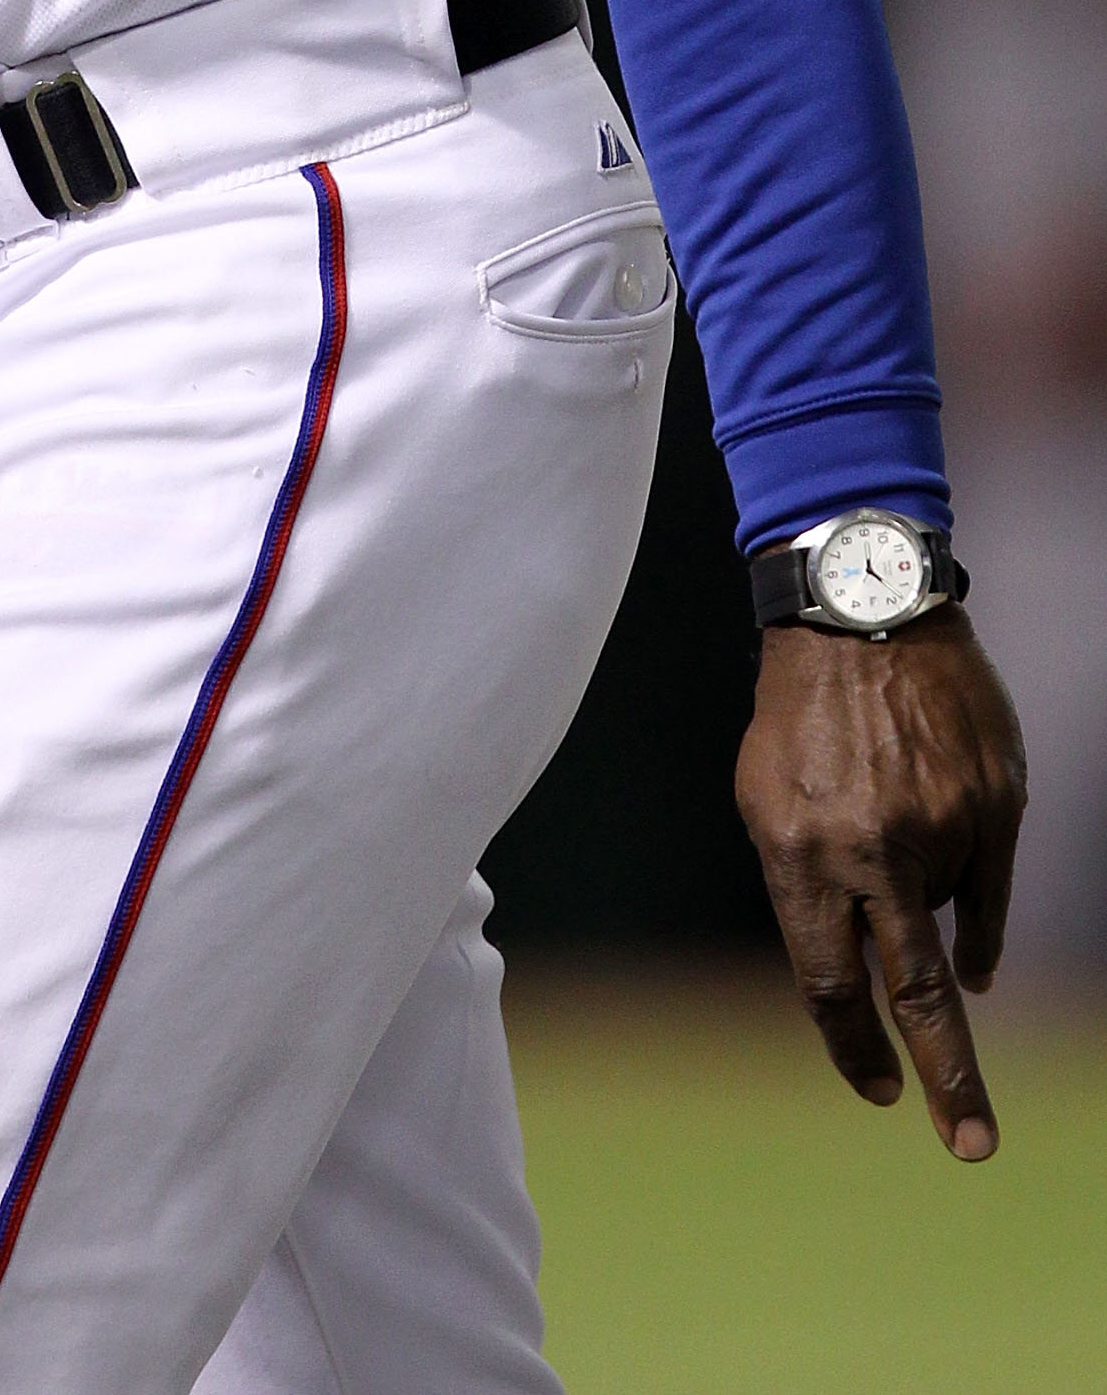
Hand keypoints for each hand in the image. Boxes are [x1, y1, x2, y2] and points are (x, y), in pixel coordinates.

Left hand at [736, 608, 1025, 1158]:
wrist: (858, 613)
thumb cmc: (797, 717)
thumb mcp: (765, 802)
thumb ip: (806, 891)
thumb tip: (863, 974)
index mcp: (801, 855)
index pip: (827, 983)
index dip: (851, 1047)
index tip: (876, 1093)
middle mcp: (873, 849)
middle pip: (914, 993)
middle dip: (947, 1080)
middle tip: (970, 1146)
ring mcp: (941, 825)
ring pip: (945, 913)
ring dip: (919, 896)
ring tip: (886, 820)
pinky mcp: (994, 802)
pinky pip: (989, 889)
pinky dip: (979, 924)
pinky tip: (973, 951)